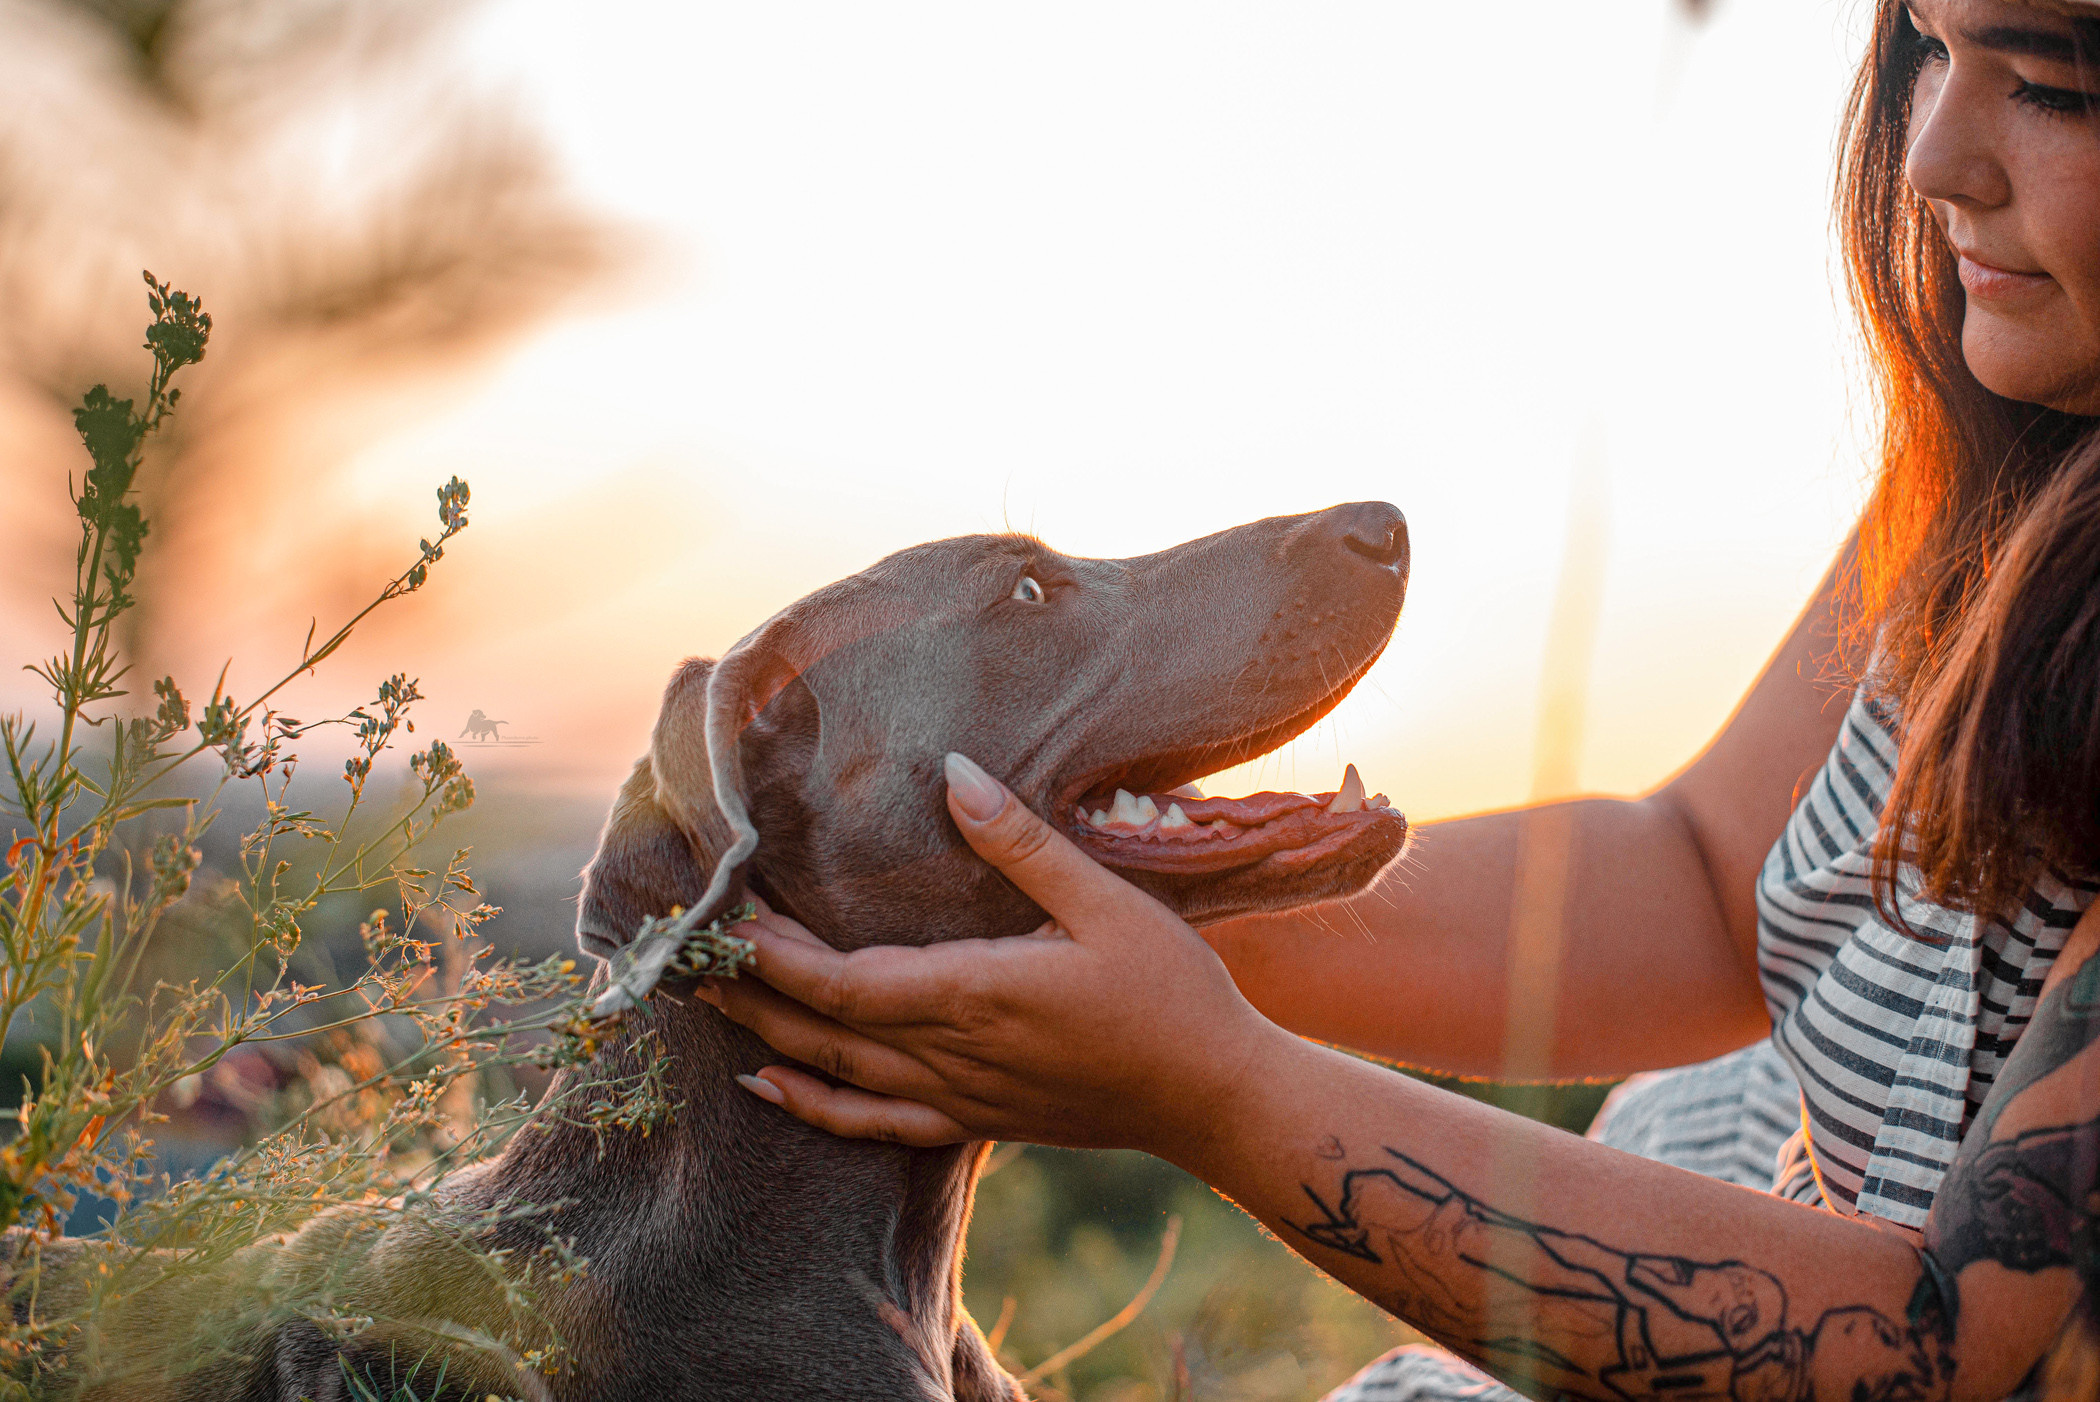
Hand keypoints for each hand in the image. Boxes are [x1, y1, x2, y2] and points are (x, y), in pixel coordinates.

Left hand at [698, 752, 1282, 1157]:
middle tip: (685, 950)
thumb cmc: (1171, 993)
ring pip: (838, 1073)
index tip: (725, 915)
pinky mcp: (977, 1120)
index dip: (774, 954)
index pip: (845, 982)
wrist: (1215, 1096)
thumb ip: (1022, 844)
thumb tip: (953, 776)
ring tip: (704, 1000)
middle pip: (822, 1027)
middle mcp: (954, 1055)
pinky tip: (770, 1085)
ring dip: (765, 1036)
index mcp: (979, 994)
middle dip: (748, 988)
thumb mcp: (1107, 901)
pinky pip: (876, 1123)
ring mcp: (961, 1096)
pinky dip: (815, 1106)